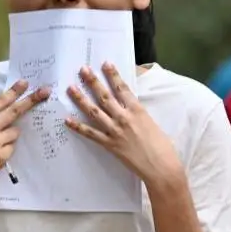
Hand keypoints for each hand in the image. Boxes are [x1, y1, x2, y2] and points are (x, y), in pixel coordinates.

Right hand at [0, 80, 49, 193]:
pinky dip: (8, 148)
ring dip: (11, 134)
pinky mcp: (2, 155)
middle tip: (44, 92)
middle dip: (31, 100)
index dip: (14, 91)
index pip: (0, 101)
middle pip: (14, 111)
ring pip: (16, 130)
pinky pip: (13, 145)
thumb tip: (10, 106)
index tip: (26, 83)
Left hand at [66, 63, 181, 183]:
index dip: (113, 75)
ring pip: (94, 111)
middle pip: (105, 96)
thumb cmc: (162, 147)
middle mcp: (124, 118)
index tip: (105, 64)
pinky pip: (90, 134)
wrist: (161, 167)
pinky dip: (78, 127)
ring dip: (81, 99)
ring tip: (71, 88)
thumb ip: (138, 114)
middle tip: (83, 70)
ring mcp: (115, 131)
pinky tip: (67, 120)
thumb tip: (129, 107)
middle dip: (93, 81)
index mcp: (137, 110)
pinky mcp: (110, 145)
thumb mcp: (152, 123)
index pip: (122, 88)